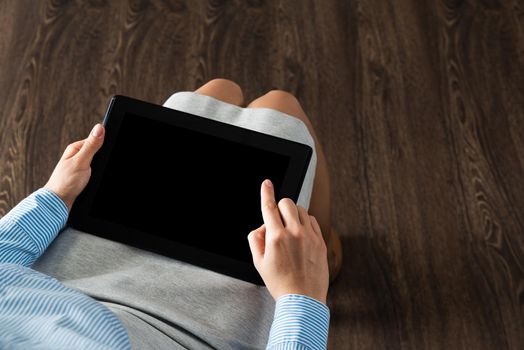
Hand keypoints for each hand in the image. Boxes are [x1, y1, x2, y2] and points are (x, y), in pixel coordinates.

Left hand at [44, 124, 104, 210]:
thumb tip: (100, 127)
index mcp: (76, 148)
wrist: (58, 202)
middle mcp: (77, 155)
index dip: (105, 144)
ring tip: (96, 175)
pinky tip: (96, 179)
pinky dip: (97, 174)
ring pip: (97, 163)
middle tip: (99, 167)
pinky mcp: (82, 175)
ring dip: (100, 168)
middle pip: (98, 152)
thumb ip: (91, 145)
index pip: (96, 140)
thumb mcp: (81, 161)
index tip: (109, 151)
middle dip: (102, 158)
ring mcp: (80, 166)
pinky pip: (95, 171)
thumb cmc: (65, 182)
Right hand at [247, 179, 328, 303]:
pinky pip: (313, 220)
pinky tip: (301, 235)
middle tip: (278, 221)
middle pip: (288, 203)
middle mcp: (294, 233)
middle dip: (280, 207)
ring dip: (293, 215)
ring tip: (290, 231)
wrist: (303, 299)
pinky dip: (306, 222)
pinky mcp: (321, 241)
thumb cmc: (280, 283)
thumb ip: (255, 239)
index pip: (270, 207)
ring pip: (302, 210)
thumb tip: (262, 226)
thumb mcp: (258, 262)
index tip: (267, 184)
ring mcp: (310, 236)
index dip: (266, 192)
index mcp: (276, 237)